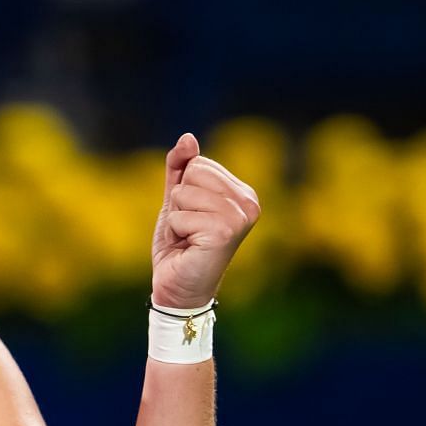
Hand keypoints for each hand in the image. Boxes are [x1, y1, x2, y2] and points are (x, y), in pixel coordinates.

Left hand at [151, 132, 260, 308]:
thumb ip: (180, 168)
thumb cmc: (180, 245)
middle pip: (193, 174)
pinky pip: (179, 215)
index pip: (198, 164)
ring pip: (184, 193)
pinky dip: (175, 233)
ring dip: (176, 219)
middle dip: (179, 203)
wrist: (179, 288)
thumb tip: (188, 138)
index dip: (184, 191)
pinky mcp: (224, 232)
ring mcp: (240, 218)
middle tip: (189, 230)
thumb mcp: (177, 200)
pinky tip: (189, 248)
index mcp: (243, 193)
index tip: (193, 217)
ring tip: (189, 239)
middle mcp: (249, 203)